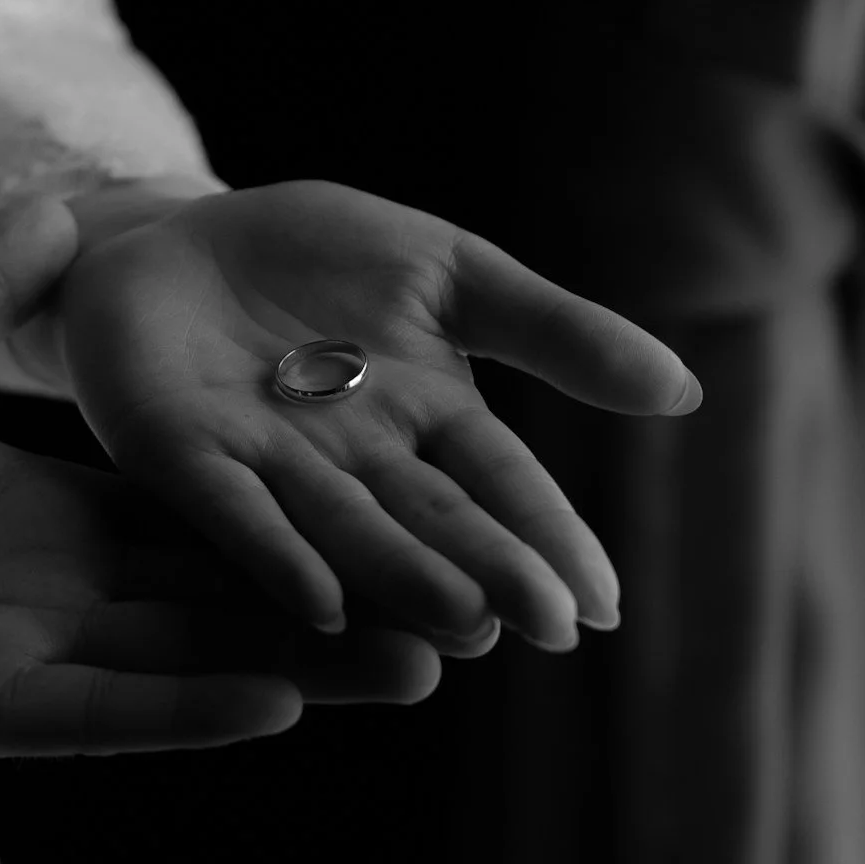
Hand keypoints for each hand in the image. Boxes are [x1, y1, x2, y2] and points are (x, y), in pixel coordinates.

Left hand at [0, 197, 442, 767]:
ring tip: (427, 664)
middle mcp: (57, 595)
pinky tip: (283, 701)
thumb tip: (55, 206)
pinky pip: (99, 714)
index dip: (305, 509)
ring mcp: (23, 660)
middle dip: (351, 602)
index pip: (203, 516)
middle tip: (475, 603)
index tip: (405, 489)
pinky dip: (187, 710)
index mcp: (49, 518)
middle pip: (231, 601)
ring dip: (309, 668)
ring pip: (192, 667)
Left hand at [51, 178, 703, 654]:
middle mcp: (356, 464)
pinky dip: (277, 555)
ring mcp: (269, 467)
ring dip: (403, 577)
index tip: (604, 605)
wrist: (179, 237)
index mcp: (428, 421)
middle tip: (547, 626)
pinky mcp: (181, 458)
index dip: (550, 540)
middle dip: (490, 570)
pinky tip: (319, 603)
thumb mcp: (451, 274)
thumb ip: (554, 332)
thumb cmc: (324, 261)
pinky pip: (233, 513)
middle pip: (432, 522)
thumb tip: (685, 391)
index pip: (503, 485)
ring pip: (346, 531)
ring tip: (464, 623)